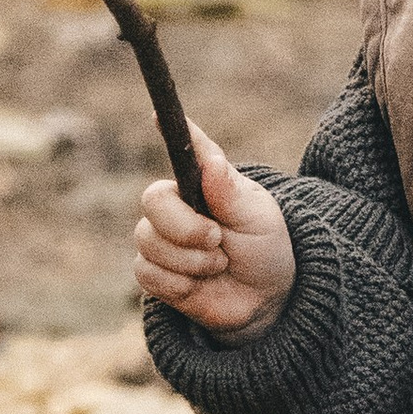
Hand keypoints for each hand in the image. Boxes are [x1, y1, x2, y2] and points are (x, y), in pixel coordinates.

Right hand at [133, 127, 297, 341]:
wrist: (263, 299)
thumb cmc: (265, 248)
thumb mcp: (259, 220)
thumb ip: (232, 194)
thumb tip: (212, 161)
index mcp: (202, 183)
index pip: (182, 151)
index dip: (168, 130)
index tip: (158, 114)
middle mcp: (176, 206)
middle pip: (153, 201)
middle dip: (185, 227)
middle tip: (216, 240)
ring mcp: (161, 238)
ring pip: (149, 242)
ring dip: (190, 262)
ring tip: (218, 265)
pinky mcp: (153, 271)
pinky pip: (147, 274)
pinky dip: (178, 284)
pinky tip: (198, 284)